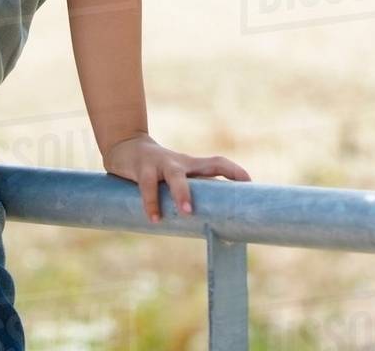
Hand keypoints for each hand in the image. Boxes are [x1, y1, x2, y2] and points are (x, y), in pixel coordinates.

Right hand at [102, 133, 251, 223]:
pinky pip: (148, 186)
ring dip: (182, 192)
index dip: (234, 170)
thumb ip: (186, 196)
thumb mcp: (173, 179)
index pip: (217, 162)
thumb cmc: (156, 170)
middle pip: (205, 165)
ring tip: (186, 211)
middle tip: (228, 201)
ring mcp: (161, 163)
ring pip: (175, 175)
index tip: (249, 182)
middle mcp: (180, 162)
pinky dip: (151, 202)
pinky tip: (153, 218)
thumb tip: (204, 229)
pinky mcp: (142, 168)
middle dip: (222, 176)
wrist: (125, 146)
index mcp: (191, 165)